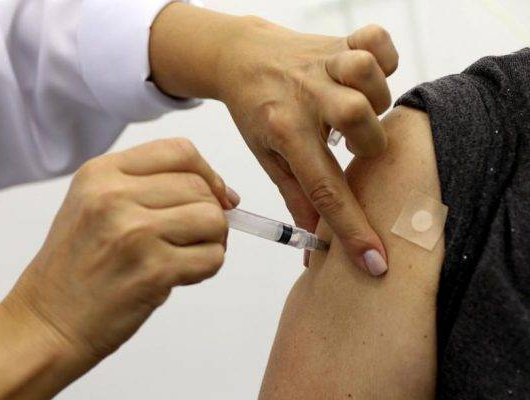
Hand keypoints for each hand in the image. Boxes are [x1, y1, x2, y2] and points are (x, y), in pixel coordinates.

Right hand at [5, 138, 239, 361]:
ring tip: (188, 255)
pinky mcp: (152, 271)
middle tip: (195, 237)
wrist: (45, 322)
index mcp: (100, 173)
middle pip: (200, 186)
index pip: (179, 151)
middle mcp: (114, 196)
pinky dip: (207, 268)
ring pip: (212, 219)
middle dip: (211, 211)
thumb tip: (225, 194)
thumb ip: (150, 188)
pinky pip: (211, 258)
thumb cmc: (75, 267)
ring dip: (213, 240)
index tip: (216, 195)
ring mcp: (133, 233)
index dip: (208, 173)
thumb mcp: (94, 205)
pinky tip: (182, 276)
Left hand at [217, 22, 396, 274]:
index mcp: (285, 131)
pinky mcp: (338, 40)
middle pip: (358, 120)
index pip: (324, 189)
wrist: (240, 58)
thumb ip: (296, 197)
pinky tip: (365, 77)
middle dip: (369, 142)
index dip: (353, 229)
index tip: (376, 261)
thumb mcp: (267, 158)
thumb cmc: (256, 111)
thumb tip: (312, 246)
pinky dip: (383, 57)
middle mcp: (305, 95)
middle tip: (353, 143)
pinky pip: (376, 40)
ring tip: (357, 108)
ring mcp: (323, 63)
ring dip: (375, 99)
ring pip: (367, 75)